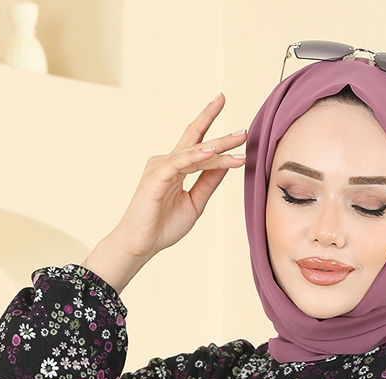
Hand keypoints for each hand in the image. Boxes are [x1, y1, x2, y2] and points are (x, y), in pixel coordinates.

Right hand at [110, 92, 246, 262]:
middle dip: (221, 132)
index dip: (217, 134)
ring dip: (218, 146)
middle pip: (197, 141)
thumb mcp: (195, 202)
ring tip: (238, 138)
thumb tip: (226, 165)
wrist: (141, 244)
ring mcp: (161, 167)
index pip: (199, 145)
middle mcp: (168, 162)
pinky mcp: (155, 177)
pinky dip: (196, 155)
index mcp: (176, 168)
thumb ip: (208, 182)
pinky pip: (180, 162)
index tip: (239, 129)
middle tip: (243, 128)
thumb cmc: (163, 226)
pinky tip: (212, 150)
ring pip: (194, 152)